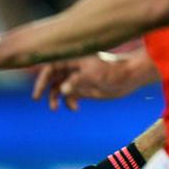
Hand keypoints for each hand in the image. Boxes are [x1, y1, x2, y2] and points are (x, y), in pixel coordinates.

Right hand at [31, 52, 146, 110]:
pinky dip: (69, 102)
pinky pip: (70, 95)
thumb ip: (77, 81)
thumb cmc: (113, 71)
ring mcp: (79, 78)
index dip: (42, 78)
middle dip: (45, 88)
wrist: (130, 76)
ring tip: (54, 108)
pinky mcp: (86, 88)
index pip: (51, 66)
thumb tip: (61, 90)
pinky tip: (74, 108)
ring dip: (55, 98)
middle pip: (52, 76)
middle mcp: (74, 68)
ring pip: (60, 87)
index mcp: (74, 59)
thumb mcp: (94, 74)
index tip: (38, 92)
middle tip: (38, 99)